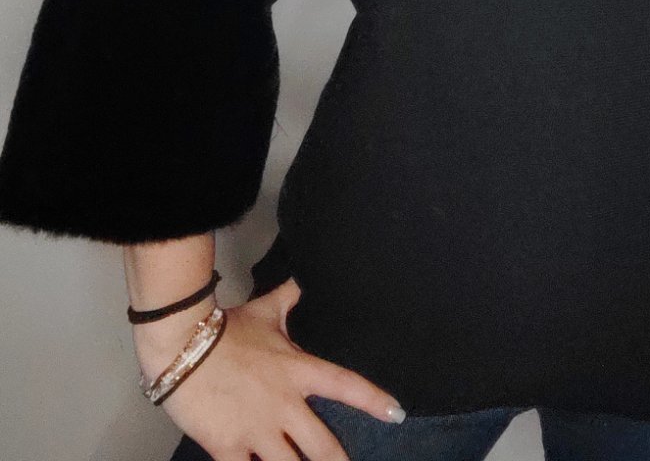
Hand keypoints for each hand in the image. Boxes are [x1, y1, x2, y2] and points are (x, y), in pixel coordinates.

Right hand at [131, 276, 405, 460]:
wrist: (182, 344)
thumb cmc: (226, 328)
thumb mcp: (266, 310)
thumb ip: (290, 298)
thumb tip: (306, 276)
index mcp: (298, 370)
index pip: (345, 385)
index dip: (373, 401)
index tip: (396, 414)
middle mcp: (284, 404)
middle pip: (322, 446)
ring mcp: (257, 429)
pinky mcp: (227, 447)